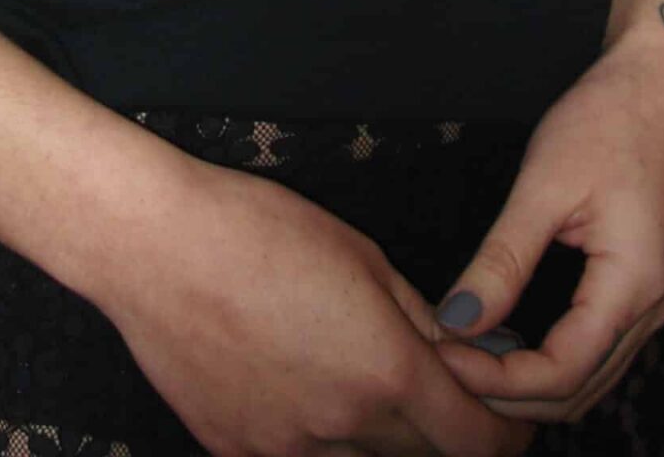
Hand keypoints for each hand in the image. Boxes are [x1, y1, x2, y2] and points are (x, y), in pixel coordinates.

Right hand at [98, 152, 537, 456]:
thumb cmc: (256, 229)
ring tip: (360, 377)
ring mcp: (286, 449)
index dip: (506, 436)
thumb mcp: (360, 254)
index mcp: (385, 370)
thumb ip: (419, 317)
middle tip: (440, 390)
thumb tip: (461, 353)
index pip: (475, 442)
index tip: (510, 419)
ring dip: (381, 434)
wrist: (154, 245)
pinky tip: (301, 384)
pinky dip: (320, 436)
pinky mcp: (239, 452)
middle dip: (446, 430)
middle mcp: (343, 426)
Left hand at [427, 37, 663, 425]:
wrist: (656, 81)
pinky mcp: (638, 282)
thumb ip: (502, 261)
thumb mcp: (543, 186)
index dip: (498, 379)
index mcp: (633, 286)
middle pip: (579, 391)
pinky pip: (594, 345)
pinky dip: (549, 356)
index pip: (562, 373)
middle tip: (446, 365)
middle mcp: (651, 307)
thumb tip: (458, 320)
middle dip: (510, 393)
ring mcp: (650, 298)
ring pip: (589, 375)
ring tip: (467, 353)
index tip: (444, 358)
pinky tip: (505, 335)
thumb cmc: (610, 118)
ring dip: (529, 380)